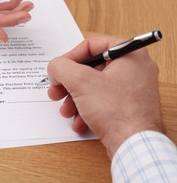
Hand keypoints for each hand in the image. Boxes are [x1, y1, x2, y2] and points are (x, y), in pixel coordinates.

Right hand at [47, 35, 162, 157]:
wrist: (134, 146)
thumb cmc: (117, 111)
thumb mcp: (80, 81)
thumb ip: (61, 67)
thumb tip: (54, 67)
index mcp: (130, 54)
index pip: (93, 44)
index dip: (71, 56)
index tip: (59, 69)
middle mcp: (134, 69)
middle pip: (91, 68)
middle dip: (69, 82)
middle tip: (56, 90)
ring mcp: (133, 89)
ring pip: (94, 87)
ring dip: (74, 98)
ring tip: (65, 110)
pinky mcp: (129, 107)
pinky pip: (102, 102)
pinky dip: (87, 110)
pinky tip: (78, 121)